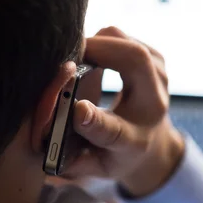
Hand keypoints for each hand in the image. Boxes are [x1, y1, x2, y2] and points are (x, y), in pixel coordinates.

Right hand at [65, 27, 184, 197]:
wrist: (151, 143)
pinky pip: (120, 36)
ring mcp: (158, 74)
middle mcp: (155, 103)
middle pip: (135, 60)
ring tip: (72, 59)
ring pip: (124, 40)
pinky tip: (85, 55)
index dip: (95, 122)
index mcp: (136, 140)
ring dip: (93, 43)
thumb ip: (72, 161)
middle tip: (62, 56)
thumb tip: (44, 148)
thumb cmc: (116, 154)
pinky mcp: (153, 57)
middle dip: (96, 49)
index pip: (117, 132)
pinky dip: (98, 40)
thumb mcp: (97, 166)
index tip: (77, 110)